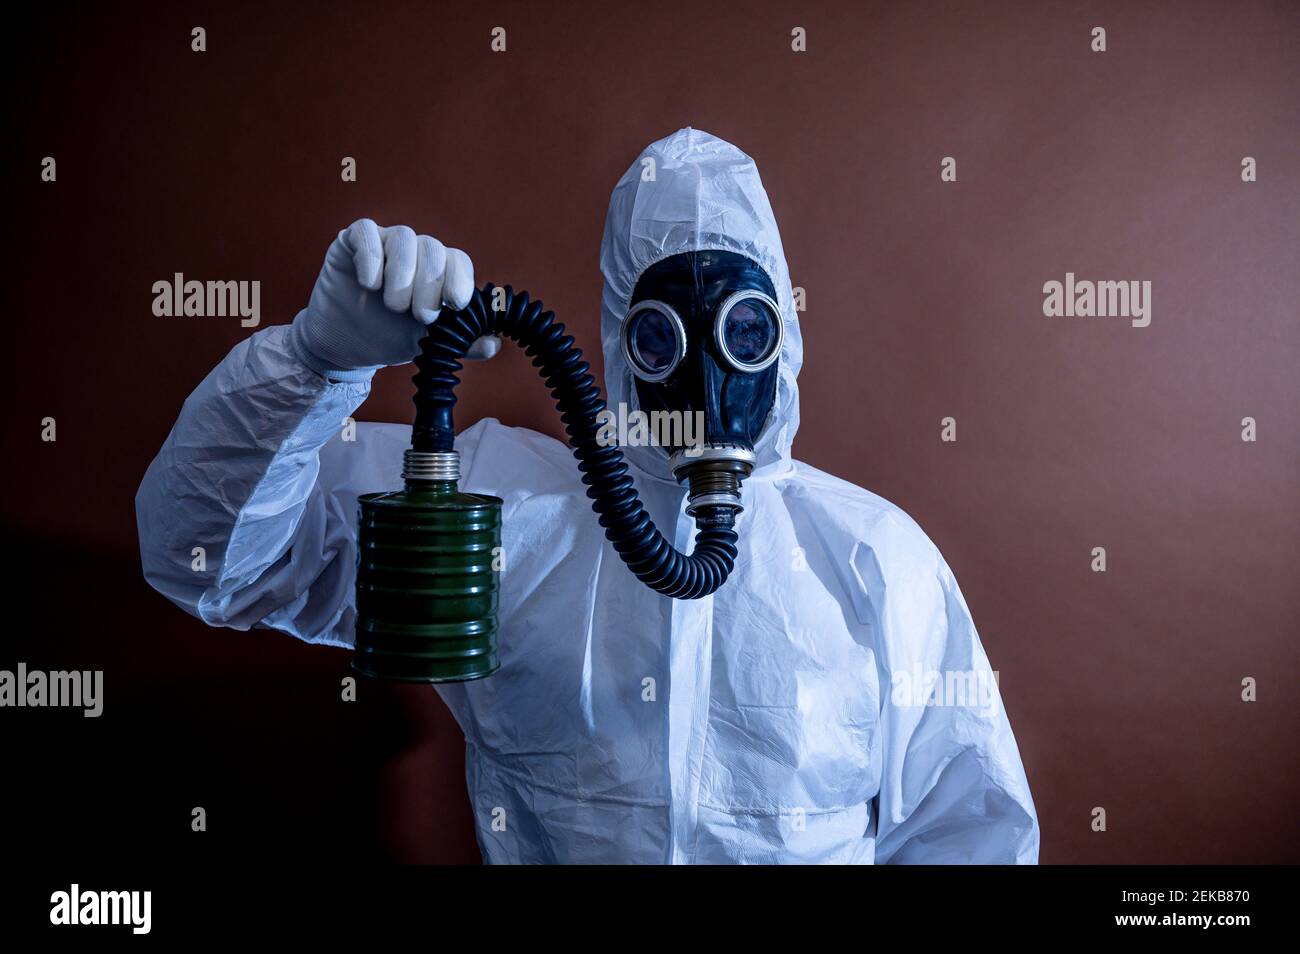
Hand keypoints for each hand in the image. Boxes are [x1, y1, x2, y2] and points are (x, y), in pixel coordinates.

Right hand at [289, 218, 499, 376]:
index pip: (458, 261)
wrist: (345, 345)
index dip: (461, 279)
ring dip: (403, 274)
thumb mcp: (429, 344)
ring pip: (404, 237)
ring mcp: (383, 244)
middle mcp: (414, 252)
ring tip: (394, 306)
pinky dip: (371, 257)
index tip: (456, 304)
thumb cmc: (390, 338)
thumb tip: (493, 343)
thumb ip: (462, 342)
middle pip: (433, 249)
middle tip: (421, 315)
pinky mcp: (350, 242)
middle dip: (431, 285)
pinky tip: (370, 285)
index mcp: (438, 272)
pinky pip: (366, 232)